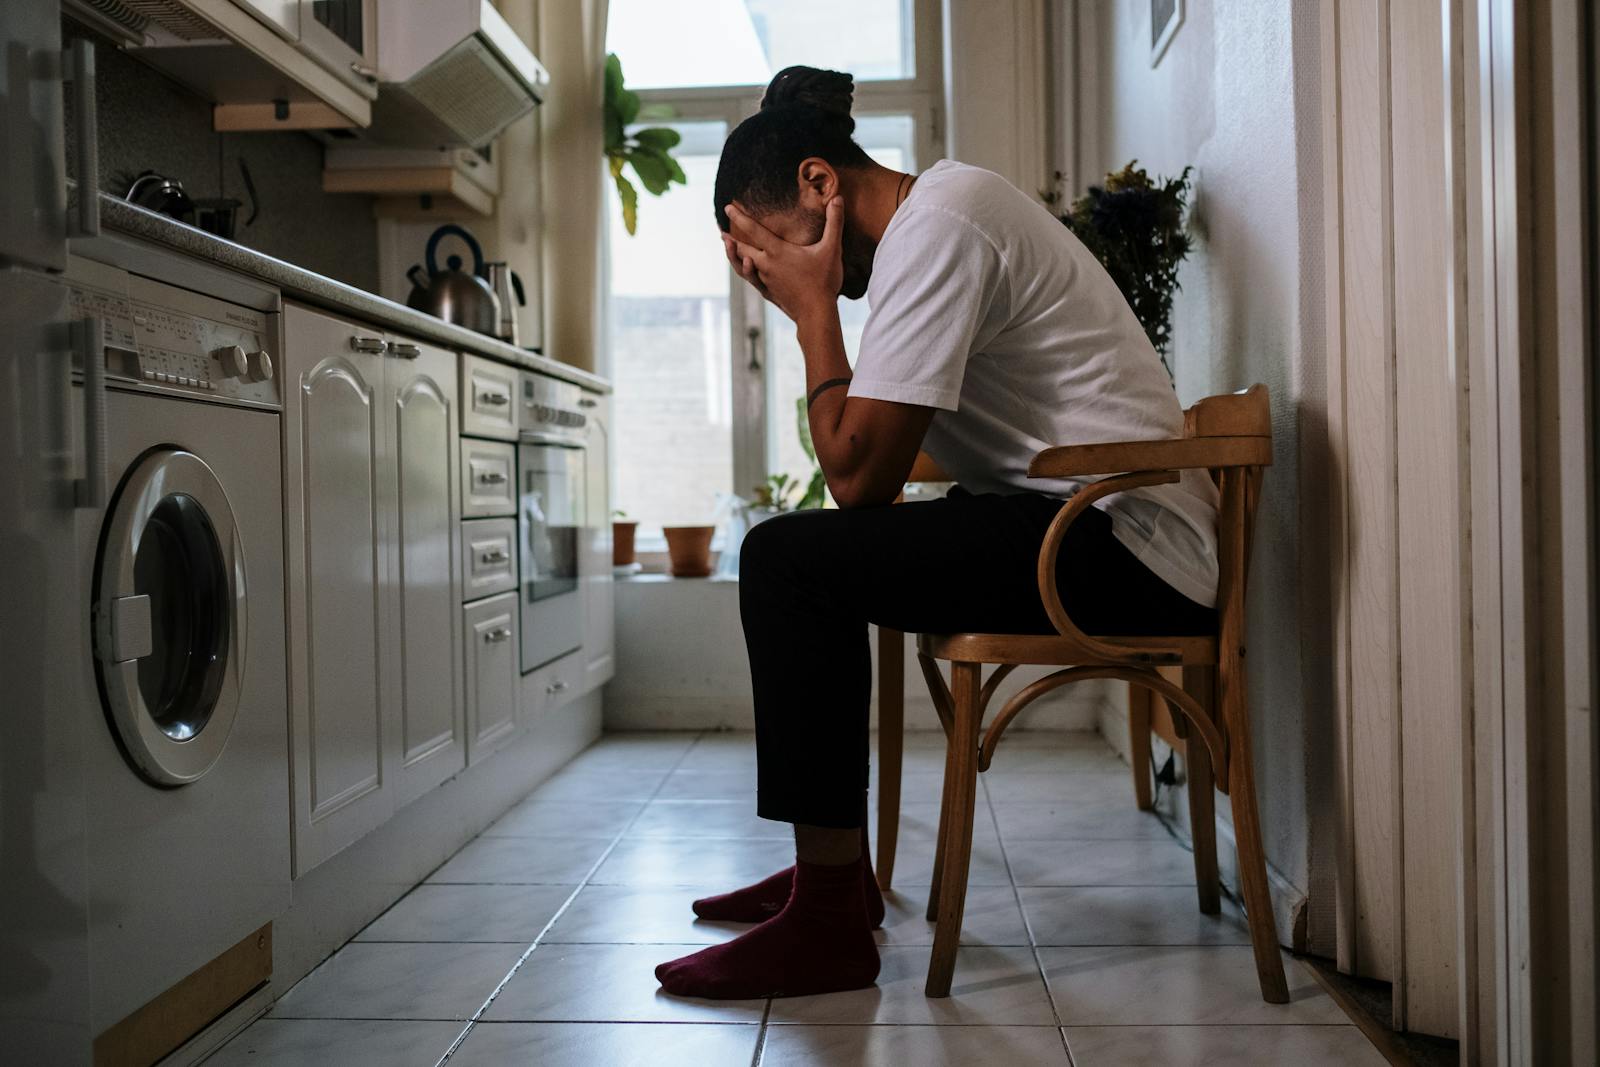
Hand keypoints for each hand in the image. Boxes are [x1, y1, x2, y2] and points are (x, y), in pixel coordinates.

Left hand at [724, 197, 843, 322]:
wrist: (816, 313)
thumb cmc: (823, 281)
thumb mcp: (831, 249)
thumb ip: (834, 222)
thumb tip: (838, 198)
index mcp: (777, 251)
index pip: (752, 230)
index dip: (739, 217)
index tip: (728, 208)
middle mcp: (766, 265)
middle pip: (742, 249)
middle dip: (731, 239)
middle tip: (722, 231)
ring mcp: (765, 280)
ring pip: (742, 266)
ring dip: (733, 255)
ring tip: (728, 247)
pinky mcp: (768, 292)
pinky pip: (751, 279)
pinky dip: (745, 270)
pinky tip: (747, 268)